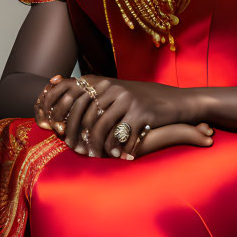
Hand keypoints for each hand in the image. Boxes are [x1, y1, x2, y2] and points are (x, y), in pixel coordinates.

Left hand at [35, 74, 206, 158]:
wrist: (173, 102)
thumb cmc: (139, 101)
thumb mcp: (115, 94)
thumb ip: (93, 101)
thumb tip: (64, 121)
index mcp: (101, 81)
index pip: (74, 101)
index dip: (66, 120)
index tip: (63, 137)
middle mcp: (112, 87)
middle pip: (85, 117)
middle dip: (80, 137)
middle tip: (78, 152)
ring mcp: (126, 99)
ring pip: (101, 127)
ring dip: (97, 145)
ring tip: (96, 156)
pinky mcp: (140, 112)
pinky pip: (120, 134)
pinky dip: (115, 147)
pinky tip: (116, 154)